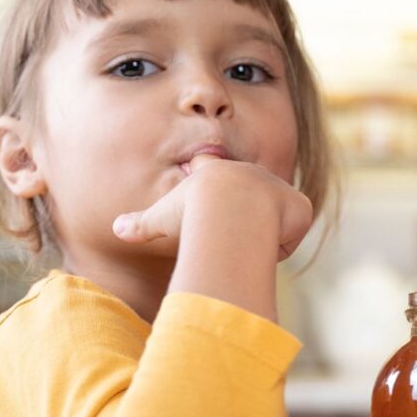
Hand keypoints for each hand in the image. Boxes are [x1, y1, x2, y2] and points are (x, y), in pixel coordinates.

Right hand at [112, 155, 313, 261]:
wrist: (232, 208)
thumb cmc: (192, 212)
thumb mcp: (160, 217)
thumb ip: (140, 224)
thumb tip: (116, 229)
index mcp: (218, 174)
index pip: (211, 169)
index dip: (209, 175)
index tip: (200, 170)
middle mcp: (252, 175)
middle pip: (249, 193)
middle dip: (245, 208)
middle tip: (232, 229)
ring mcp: (278, 188)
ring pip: (272, 218)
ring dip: (262, 234)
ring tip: (245, 243)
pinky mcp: (300, 207)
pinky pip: (291, 234)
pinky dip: (280, 244)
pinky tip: (264, 246)